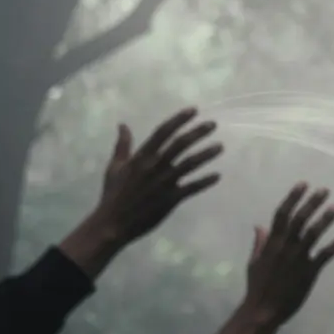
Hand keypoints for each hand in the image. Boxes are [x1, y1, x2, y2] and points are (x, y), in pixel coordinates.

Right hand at [90, 107, 222, 244]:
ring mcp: (165, 183)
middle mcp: (155, 166)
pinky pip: (192, 187)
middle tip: (213, 124)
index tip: (193, 110)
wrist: (113, 223)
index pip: (163, 132)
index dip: (179, 120)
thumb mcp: (115, 167)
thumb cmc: (114, 194)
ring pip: (190, 164)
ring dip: (207, 154)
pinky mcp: (171, 198)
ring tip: (220, 147)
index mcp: (141, 157)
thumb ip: (122, 145)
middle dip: (198, 132)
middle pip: (180, 144)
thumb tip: (123, 125)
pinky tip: (217, 175)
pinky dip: (205, 181)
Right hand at [241, 183, 333, 326]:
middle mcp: (285, 247)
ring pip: (313, 234)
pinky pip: (324, 256)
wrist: (263, 311)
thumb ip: (260, 243)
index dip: (293, 198)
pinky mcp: (309, 272)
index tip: (303, 184)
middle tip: (325, 190)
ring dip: (326, 219)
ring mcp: (298, 259)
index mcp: (272, 244)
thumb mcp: (254, 262)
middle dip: (312, 203)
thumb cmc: (257, 287)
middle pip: (300, 219)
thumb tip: (259, 226)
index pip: (282, 215)